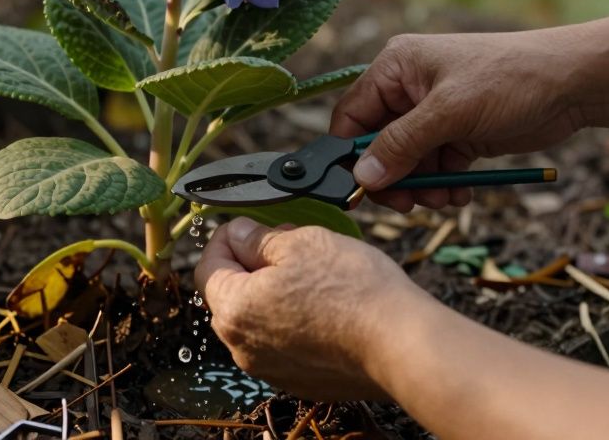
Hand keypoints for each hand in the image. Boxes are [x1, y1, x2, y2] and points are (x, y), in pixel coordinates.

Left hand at [194, 217, 426, 400]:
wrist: (401, 343)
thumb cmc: (352, 289)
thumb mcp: (301, 242)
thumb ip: (258, 239)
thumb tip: (238, 234)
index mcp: (234, 310)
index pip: (208, 267)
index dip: (226, 239)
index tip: (248, 226)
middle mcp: (243, 348)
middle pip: (232, 296)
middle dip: (253, 265)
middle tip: (287, 245)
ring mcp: (272, 369)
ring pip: (260, 320)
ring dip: (275, 294)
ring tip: (313, 274)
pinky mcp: (300, 381)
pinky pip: (284, 344)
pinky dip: (295, 321)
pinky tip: (326, 306)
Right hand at [332, 30, 585, 210]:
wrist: (574, 84)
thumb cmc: (511, 80)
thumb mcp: (450, 112)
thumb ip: (403, 145)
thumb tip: (363, 176)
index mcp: (396, 68)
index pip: (352, 116)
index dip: (351, 154)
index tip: (360, 190)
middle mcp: (409, 88)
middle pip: (377, 144)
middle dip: (393, 176)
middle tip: (408, 204)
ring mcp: (434, 113)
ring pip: (407, 161)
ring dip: (421, 186)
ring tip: (443, 198)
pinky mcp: (458, 133)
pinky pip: (435, 166)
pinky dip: (443, 184)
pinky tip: (460, 194)